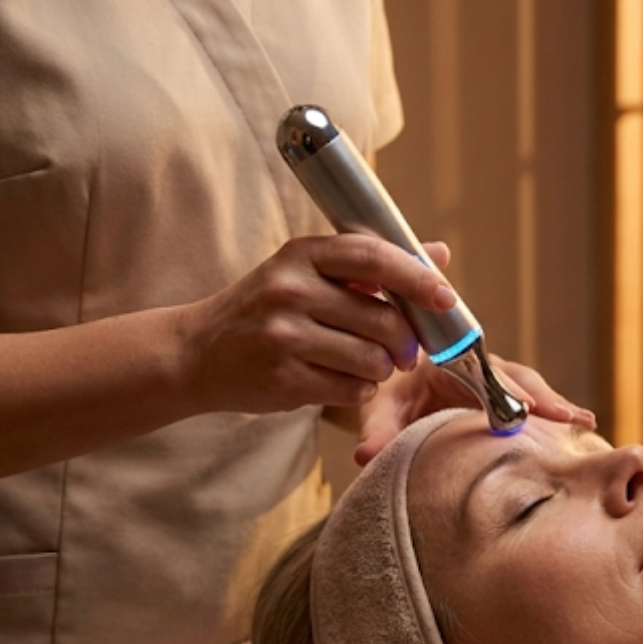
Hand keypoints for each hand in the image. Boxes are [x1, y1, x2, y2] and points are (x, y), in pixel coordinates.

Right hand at [177, 235, 456, 413]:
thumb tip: (439, 253)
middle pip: (381, 319)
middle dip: (406, 342)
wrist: (196, 353)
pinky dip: (358, 390)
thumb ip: (371, 264)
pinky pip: (350, 389)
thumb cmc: (262, 310)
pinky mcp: (283, 378)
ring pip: (371, 360)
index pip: (374, 257)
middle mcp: (290, 290)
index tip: (446, 298)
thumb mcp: (306, 272)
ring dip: (381, 370)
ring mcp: (284, 336)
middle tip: (407, 353)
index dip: (418, 278)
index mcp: (301, 254)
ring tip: (367, 366)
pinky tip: (339, 381)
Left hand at [352, 353, 596, 464]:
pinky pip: (529, 401)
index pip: (483, 374)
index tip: (528, 406)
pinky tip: (581, 425)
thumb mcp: (375, 406)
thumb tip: (366, 456)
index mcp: (449, 359)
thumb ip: (376, 429)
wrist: (384, 374)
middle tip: (572, 418)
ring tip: (585, 422)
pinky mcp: (499, 397)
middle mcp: (477, 367)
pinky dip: (554, 411)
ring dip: (557, 405)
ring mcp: (492, 381)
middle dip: (546, 399)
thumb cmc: (382, 387)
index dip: (507, 391)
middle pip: (518, 379)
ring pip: (530, 388)